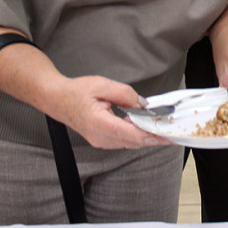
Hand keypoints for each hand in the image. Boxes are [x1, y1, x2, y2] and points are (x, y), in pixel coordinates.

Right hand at [51, 75, 170, 149]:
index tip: (168, 136)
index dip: (152, 136)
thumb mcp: (103, 85)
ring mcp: (100, 141)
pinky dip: (135, 135)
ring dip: (144, 136)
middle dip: (153, 136)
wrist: (57, 99)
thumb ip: (126, 95)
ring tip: (160, 126)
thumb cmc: (77, 91)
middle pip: (134, 141)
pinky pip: (123, 140)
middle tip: (171, 129)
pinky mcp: (101, 140)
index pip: (132, 135)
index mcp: (101, 124)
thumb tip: (143, 105)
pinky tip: (142, 125)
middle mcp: (101, 138)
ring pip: (129, 143)